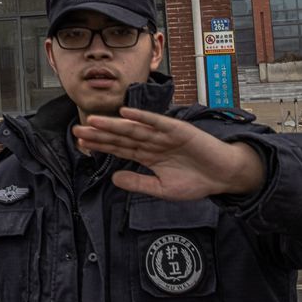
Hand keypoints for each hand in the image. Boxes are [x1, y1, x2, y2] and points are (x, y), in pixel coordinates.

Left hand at [72, 107, 265, 200]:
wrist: (224, 176)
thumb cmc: (197, 181)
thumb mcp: (162, 189)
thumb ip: (138, 183)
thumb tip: (114, 179)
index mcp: (147, 155)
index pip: (118, 149)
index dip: (100, 145)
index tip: (80, 142)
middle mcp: (152, 142)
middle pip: (120, 137)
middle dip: (99, 134)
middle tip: (77, 130)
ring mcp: (163, 135)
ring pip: (133, 129)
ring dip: (113, 124)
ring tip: (94, 121)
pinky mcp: (178, 130)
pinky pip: (156, 122)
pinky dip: (142, 117)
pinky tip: (125, 113)